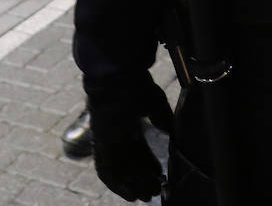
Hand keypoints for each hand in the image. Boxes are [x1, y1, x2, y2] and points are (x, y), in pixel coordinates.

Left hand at [87, 72, 172, 201]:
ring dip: (130, 184)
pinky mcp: (99, 143)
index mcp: (129, 121)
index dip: (149, 163)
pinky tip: (128, 193)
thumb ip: (163, 120)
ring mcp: (107, 138)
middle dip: (142, 178)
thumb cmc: (136, 86)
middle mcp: (118, 132)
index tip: (160, 175)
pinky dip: (115, 184)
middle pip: (129, 161)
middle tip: (154, 191)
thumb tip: (172, 134)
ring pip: (118, 168)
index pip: (139, 148)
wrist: (118, 78)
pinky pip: (104, 169)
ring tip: (143, 197)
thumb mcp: (156, 105)